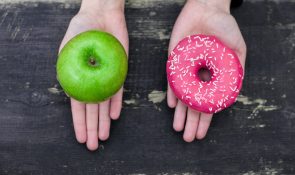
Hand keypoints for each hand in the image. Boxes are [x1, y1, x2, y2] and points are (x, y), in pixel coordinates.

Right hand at [59, 0, 127, 150]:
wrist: (102, 15)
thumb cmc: (81, 28)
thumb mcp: (68, 48)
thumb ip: (68, 68)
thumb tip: (69, 92)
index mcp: (77, 79)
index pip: (77, 105)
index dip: (79, 123)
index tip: (81, 137)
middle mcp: (92, 81)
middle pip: (92, 109)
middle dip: (92, 128)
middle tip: (93, 145)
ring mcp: (106, 77)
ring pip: (105, 104)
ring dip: (104, 121)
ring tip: (104, 136)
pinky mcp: (119, 71)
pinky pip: (118, 90)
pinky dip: (116, 103)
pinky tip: (114, 116)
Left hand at [167, 0, 246, 141]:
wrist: (206, 9)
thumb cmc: (225, 26)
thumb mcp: (237, 48)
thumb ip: (236, 68)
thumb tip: (233, 90)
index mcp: (214, 77)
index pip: (208, 103)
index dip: (205, 119)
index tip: (202, 133)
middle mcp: (199, 76)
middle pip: (194, 104)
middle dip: (191, 122)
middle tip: (188, 138)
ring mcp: (186, 70)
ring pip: (182, 96)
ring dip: (180, 113)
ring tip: (178, 128)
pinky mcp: (174, 61)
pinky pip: (172, 80)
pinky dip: (172, 92)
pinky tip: (172, 105)